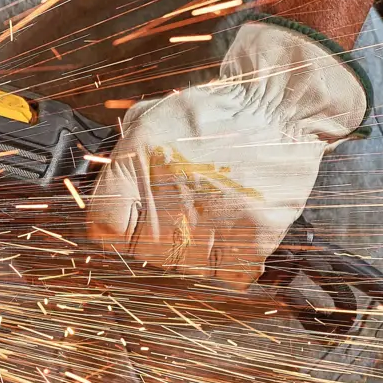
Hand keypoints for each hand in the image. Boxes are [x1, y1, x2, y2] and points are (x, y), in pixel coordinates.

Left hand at [87, 19, 367, 286]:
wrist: (279, 107)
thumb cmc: (213, 112)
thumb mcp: (151, 117)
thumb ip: (122, 155)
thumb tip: (105, 187)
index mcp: (139, 163)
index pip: (104, 225)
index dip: (114, 227)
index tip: (127, 222)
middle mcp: (173, 194)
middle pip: (144, 252)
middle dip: (155, 240)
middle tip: (178, 216)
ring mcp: (216, 217)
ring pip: (186, 266)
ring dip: (193, 253)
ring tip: (209, 221)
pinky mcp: (257, 232)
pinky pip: (231, 275)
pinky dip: (231, 264)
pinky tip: (233, 237)